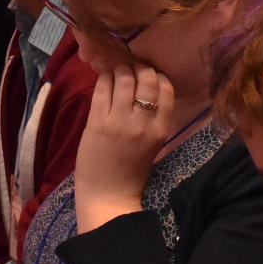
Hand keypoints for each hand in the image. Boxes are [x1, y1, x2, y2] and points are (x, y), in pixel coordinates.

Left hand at [72, 65, 174, 232]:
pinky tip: (104, 79)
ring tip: (117, 72)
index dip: (157, 76)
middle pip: (146, 79)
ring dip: (120, 70)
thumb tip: (147, 87)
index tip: (149, 74)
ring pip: (123, 79)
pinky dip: (104, 78)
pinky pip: (102, 88)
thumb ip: (153, 118)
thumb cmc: (132, 171)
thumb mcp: (153, 144)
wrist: (108, 195)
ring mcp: (118, 121)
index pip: (166, 89)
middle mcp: (142, 123)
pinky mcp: (97, 122)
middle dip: (140, 68)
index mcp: (160, 129)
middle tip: (132, 69)